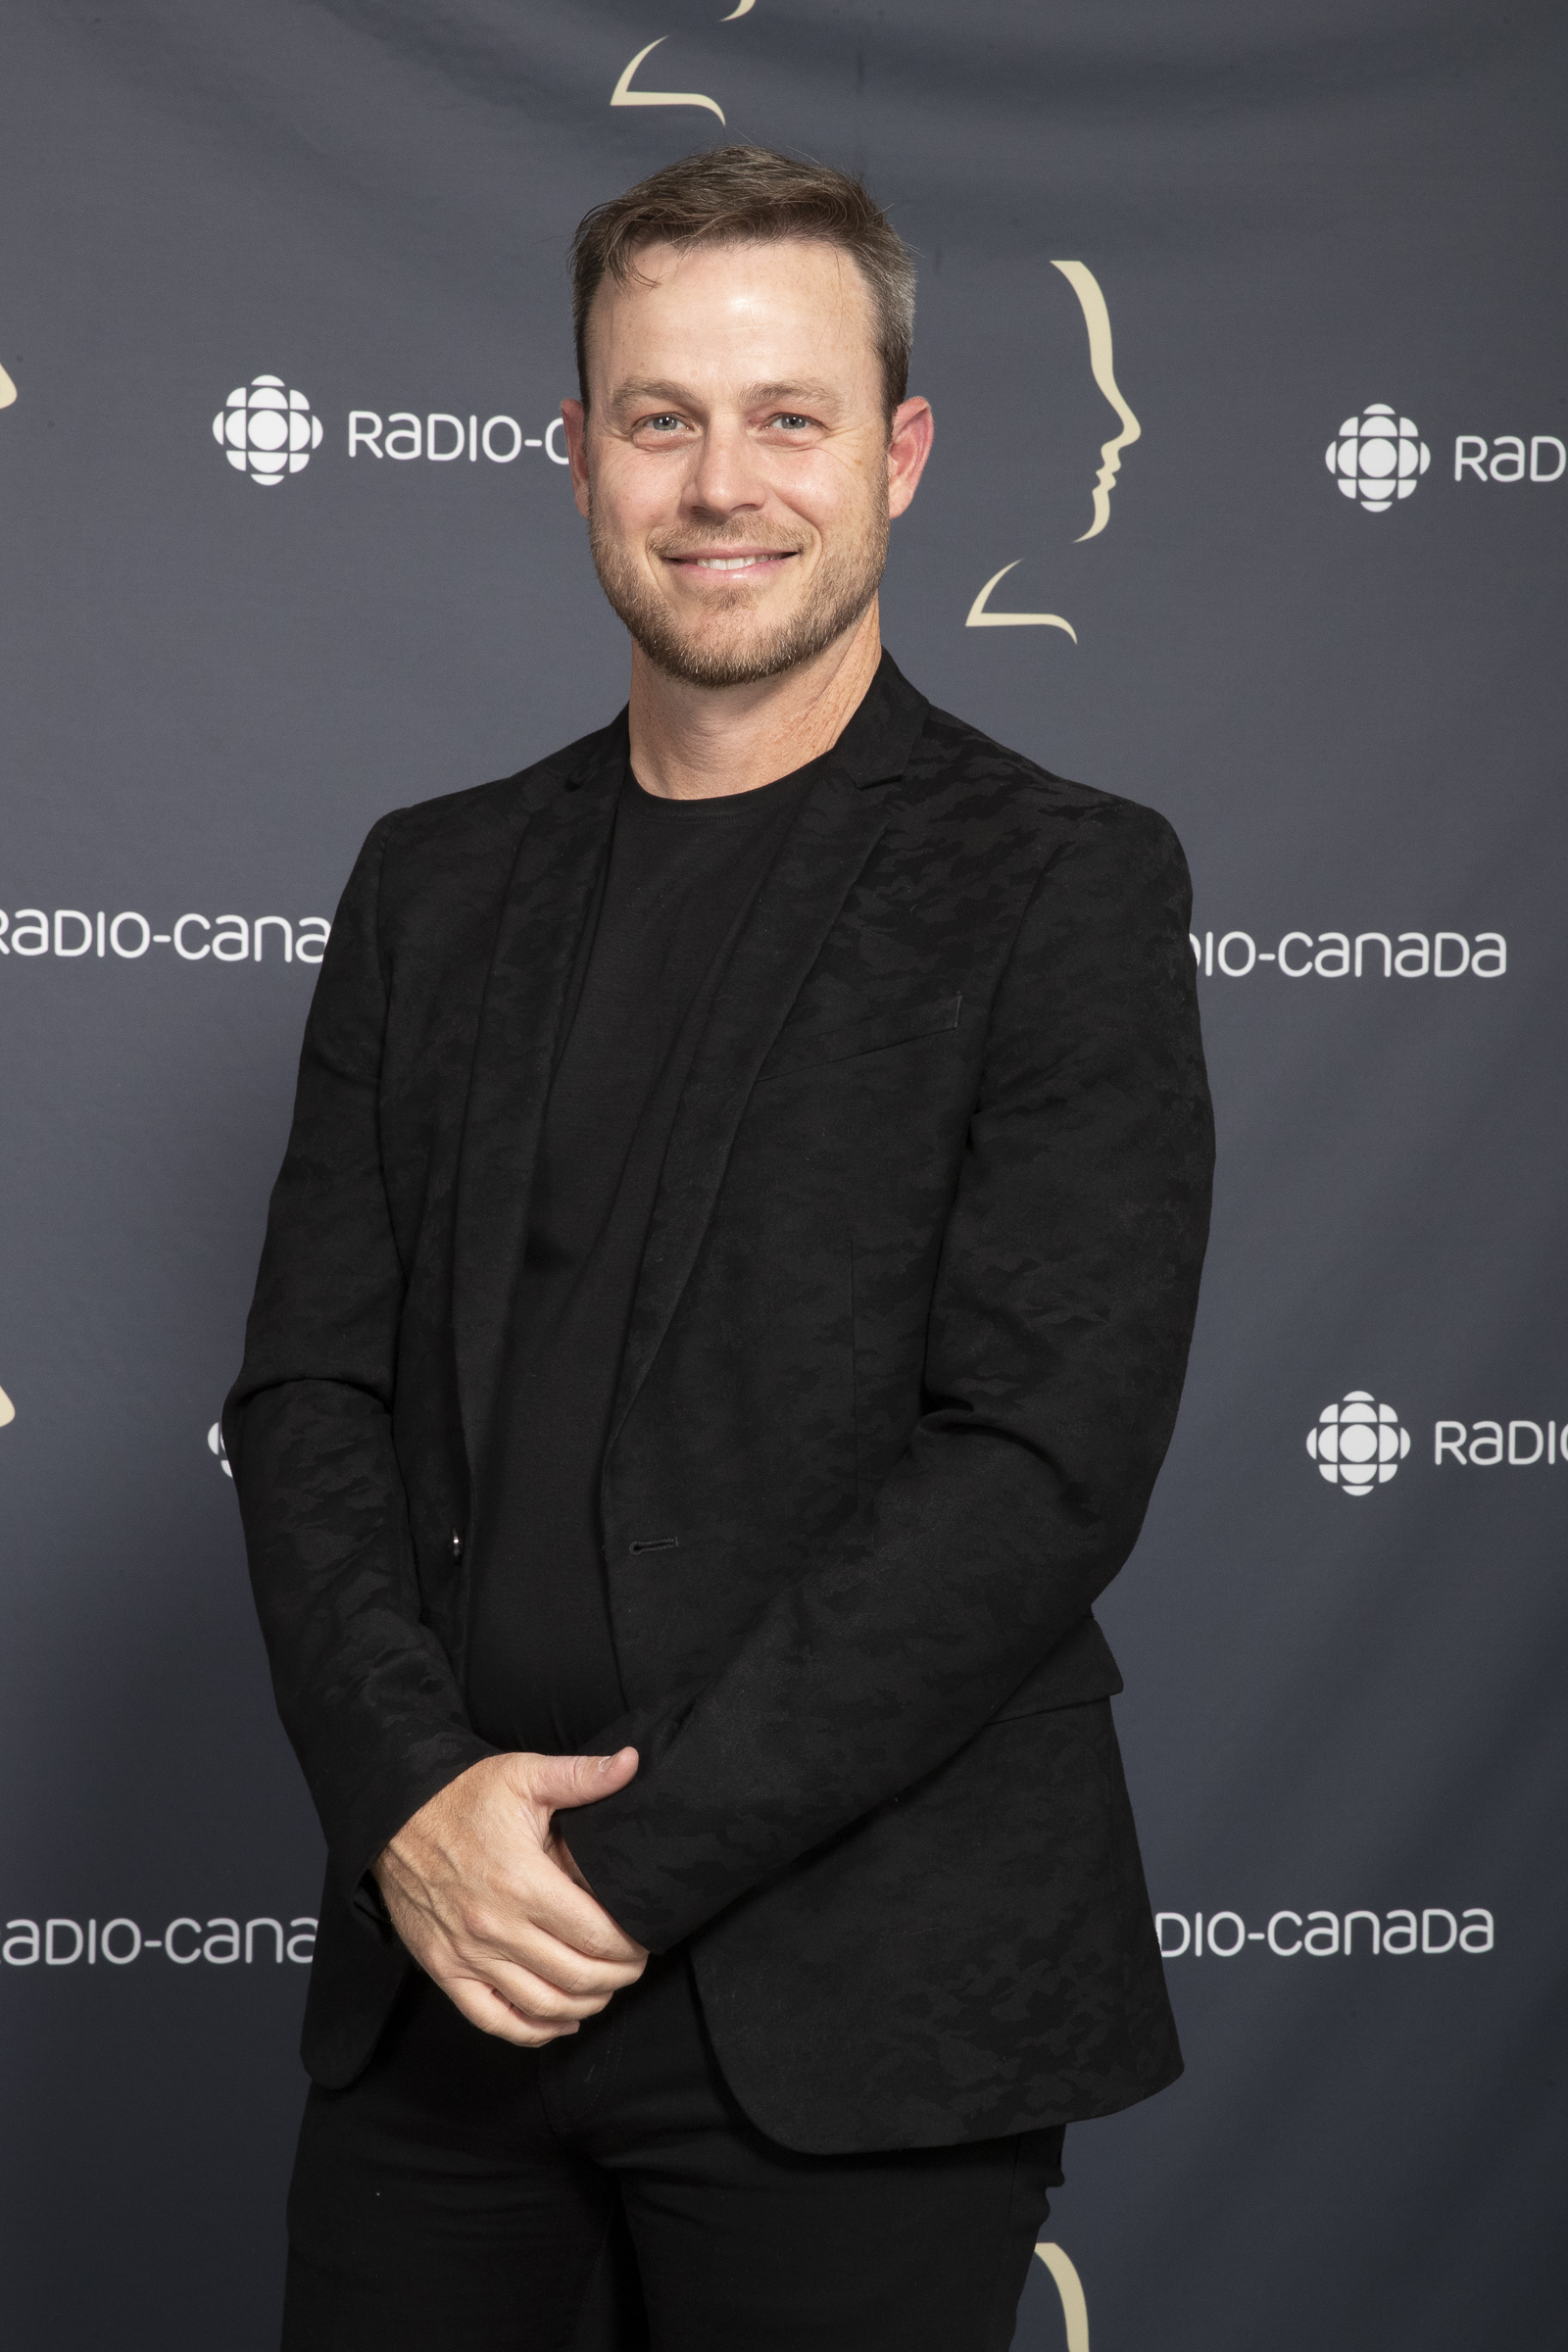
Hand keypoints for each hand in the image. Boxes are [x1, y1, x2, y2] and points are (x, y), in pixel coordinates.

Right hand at [374, 1748, 647, 2046]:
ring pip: (542, 2005)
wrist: (393, 1816)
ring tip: (606, 1988)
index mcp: (524, 1882)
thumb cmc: (462, 1796)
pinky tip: (560, 2021)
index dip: (631, 1946)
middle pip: (577, 1976)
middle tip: (634, 1965)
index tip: (646, 1940)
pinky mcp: (445, 1969)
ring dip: (585, 2004)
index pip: (597, 1936)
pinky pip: (493, 2019)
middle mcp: (497, 1927)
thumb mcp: (525, 1774)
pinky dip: (533, 2031)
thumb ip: (583, 1775)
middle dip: (618, 1976)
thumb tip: (632, 1762)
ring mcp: (468, 1954)